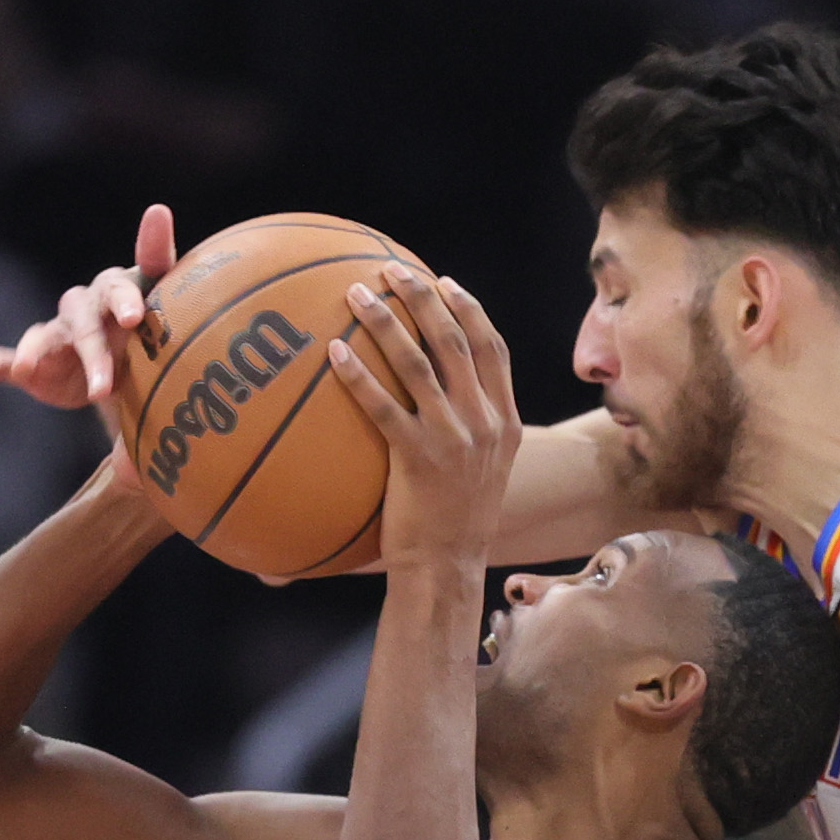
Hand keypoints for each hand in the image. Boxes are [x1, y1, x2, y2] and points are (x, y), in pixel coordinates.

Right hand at [0, 202, 178, 409]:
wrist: (126, 372)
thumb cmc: (150, 330)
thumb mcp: (168, 309)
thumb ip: (162, 269)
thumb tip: (158, 209)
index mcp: (116, 295)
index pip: (120, 289)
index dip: (124, 300)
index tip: (134, 318)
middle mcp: (83, 309)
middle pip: (85, 323)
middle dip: (95, 351)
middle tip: (105, 384)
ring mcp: (57, 333)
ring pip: (47, 341)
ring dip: (38, 355)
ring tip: (27, 367)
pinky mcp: (35, 361)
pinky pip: (5, 360)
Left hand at [327, 265, 519, 571]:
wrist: (448, 569)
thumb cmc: (455, 525)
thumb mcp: (481, 473)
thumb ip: (468, 430)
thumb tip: (434, 397)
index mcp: (504, 423)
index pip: (493, 351)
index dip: (470, 310)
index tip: (446, 283)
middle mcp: (484, 424)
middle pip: (456, 341)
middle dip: (423, 297)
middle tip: (392, 269)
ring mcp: (454, 440)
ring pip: (418, 363)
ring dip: (385, 320)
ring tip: (355, 293)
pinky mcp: (419, 459)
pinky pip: (383, 405)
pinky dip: (358, 374)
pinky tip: (334, 351)